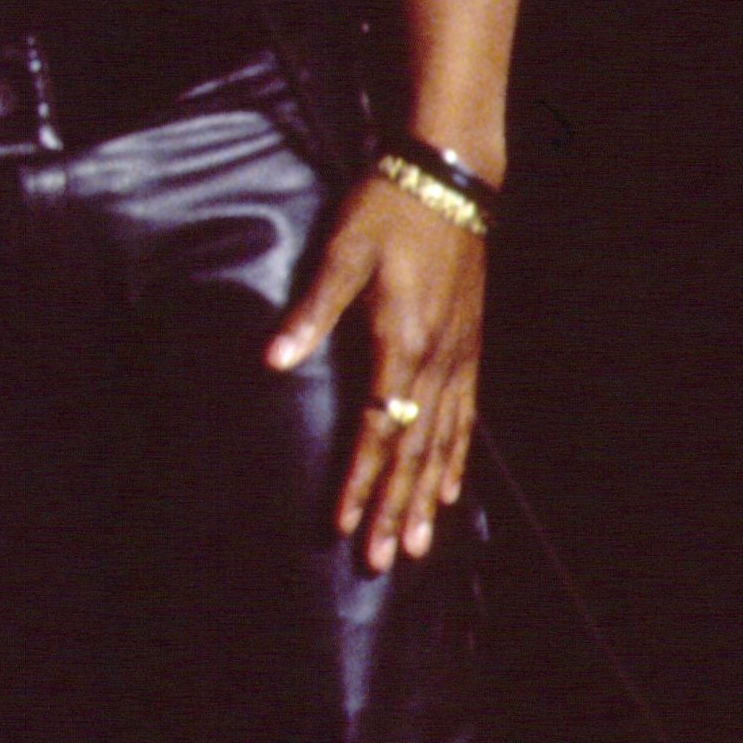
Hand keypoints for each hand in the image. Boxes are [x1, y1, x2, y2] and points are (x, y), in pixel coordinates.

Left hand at [264, 175, 484, 570]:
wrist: (449, 181)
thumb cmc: (387, 210)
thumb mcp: (342, 249)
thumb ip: (312, 308)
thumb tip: (274, 358)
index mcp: (400, 341)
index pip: (376, 428)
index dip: (358, 479)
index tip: (343, 524)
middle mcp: (434, 361)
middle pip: (412, 450)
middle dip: (393, 507)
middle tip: (380, 561)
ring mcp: (457, 356)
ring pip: (442, 444)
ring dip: (426, 497)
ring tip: (417, 546)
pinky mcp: (468, 346)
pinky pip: (465, 418)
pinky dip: (457, 458)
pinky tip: (453, 488)